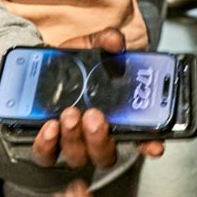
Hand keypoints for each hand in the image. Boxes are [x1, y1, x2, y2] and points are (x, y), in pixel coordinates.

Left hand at [32, 28, 165, 168]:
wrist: (42, 69)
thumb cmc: (74, 66)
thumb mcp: (92, 48)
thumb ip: (106, 41)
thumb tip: (115, 41)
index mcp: (116, 118)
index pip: (140, 139)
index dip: (149, 144)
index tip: (154, 144)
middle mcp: (96, 137)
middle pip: (105, 154)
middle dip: (100, 138)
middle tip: (95, 116)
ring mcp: (72, 144)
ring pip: (78, 156)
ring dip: (74, 138)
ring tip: (69, 115)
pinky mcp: (47, 146)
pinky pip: (47, 155)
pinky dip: (47, 145)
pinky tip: (49, 127)